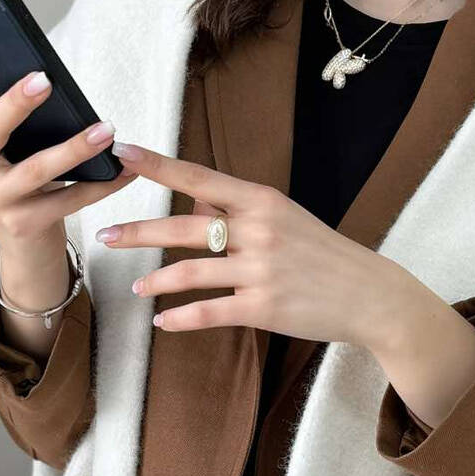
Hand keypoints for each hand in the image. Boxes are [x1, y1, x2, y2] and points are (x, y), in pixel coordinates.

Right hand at [0, 27, 138, 261]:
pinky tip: (126, 170)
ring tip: (106, 130)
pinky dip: (102, 184)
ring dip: (74, 148)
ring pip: (35, 169)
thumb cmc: (25, 189)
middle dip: (15, 103)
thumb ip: (18, 123)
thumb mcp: (12, 153)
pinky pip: (68, 200)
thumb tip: (49, 77)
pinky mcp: (23, 225)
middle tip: (44, 79)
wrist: (28, 250)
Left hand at [96, 141, 415, 349]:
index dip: (157, 165)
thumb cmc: (324, 253)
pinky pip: (208, 312)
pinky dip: (179, 319)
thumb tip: (193, 196)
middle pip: (184, 227)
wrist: (370, 294)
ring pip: (189, 273)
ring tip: (136, 286)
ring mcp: (261, 271)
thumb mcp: (284, 217)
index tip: (120, 153)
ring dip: (155, 279)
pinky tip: (162, 321)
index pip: (199, 176)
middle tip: (104, 236)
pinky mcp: (264, 308)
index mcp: (263, 201)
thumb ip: (238, 207)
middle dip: (139, 231)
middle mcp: (259, 231)